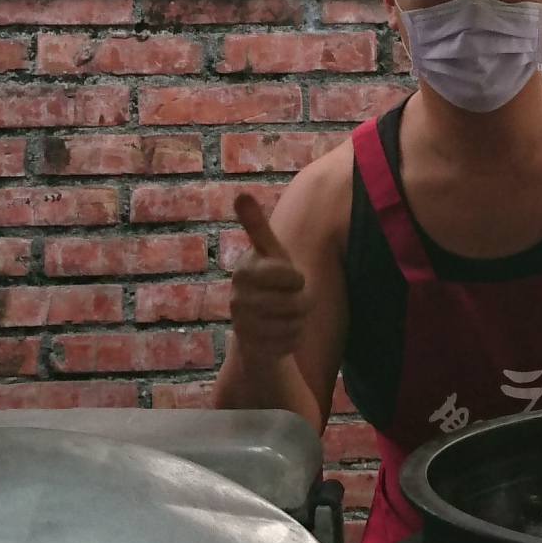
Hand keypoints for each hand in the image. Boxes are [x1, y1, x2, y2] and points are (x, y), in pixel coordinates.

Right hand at [228, 191, 309, 358]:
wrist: (256, 323)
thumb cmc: (270, 279)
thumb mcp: (270, 252)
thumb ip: (256, 226)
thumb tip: (241, 194)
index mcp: (244, 271)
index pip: (290, 275)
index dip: (298, 278)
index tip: (291, 277)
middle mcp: (237, 298)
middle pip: (297, 302)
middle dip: (303, 301)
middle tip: (292, 298)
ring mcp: (243, 326)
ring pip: (296, 323)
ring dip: (300, 320)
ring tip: (287, 315)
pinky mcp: (252, 349)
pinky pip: (290, 343)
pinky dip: (294, 338)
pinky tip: (282, 333)